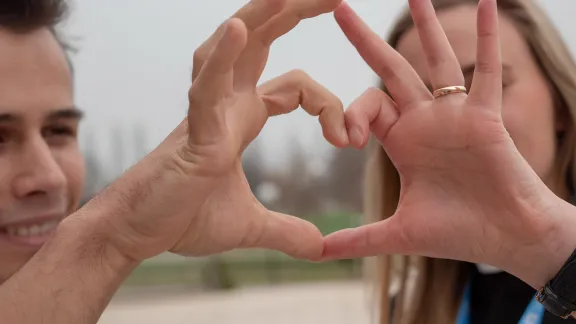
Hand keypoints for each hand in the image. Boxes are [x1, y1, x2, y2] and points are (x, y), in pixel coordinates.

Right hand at [79, 0, 346, 263]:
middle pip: (263, 40)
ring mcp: (206, 110)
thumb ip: (286, 232)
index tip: (345, 142)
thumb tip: (320, 247)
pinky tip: (239, 29)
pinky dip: (222, 57)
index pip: (296, 85)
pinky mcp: (191, 131)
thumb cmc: (182, 218)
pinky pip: (207, 86)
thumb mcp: (249, 225)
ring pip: (233, 48)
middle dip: (296, 11)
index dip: (326, 104)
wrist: (138, 235)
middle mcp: (224, 102)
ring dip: (260, 16)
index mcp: (241, 117)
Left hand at [322, 0, 575, 287]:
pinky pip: (487, 69)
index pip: (365, 108)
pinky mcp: (484, 116)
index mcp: (401, 141)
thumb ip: (358, 239)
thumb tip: (317, 254)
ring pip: (436, 60)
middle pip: (390, 70)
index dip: (349, 115)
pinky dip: (488, 38)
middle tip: (339, 7)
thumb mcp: (398, 234)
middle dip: (365, 41)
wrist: (506, 239)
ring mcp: (454, 114)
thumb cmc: (458, 233)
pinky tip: (485, 2)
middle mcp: (424, 120)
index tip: (345, 141)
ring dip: (425, 26)